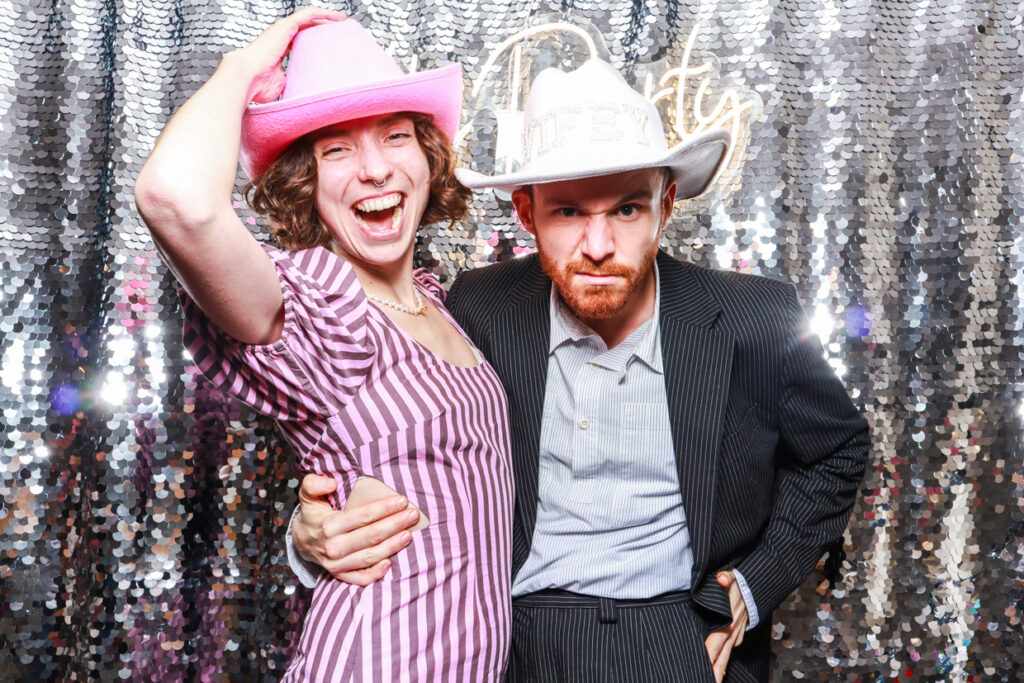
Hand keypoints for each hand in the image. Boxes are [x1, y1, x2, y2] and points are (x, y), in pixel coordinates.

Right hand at [236, 7, 344, 103]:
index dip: (314, 38)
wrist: (246, 78)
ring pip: (309, 16)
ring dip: (327, 16)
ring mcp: (282, 29)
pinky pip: (309, 14)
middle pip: (306, 25)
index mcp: (279, 47)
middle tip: (340, 29)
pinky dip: (324, 14)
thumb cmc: (258, 85)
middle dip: (323, 25)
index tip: (329, 44)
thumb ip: (292, 83)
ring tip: (343, 19)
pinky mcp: (286, 26)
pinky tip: (338, 17)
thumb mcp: (281, 84)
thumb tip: (302, 95)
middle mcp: (280, 35)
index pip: (299, 38)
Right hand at [292, 473, 418, 585]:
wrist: (301, 539)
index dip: (384, 508)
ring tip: (409, 535)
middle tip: (413, 515)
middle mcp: (333, 546)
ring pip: (370, 556)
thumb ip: (314, 483)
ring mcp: (336, 563)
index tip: (402, 501)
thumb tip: (331, 483)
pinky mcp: (339, 574)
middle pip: (371, 536)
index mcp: (328, 525)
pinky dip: (375, 574)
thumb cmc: (313, 513)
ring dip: (392, 546)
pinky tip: (390, 564)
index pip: (363, 516)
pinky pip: (360, 578)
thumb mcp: (308, 494)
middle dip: (395, 524)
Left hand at [704, 571, 747, 681]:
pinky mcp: (738, 635)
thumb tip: (722, 579)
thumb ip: (726, 578)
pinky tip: (717, 668)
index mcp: (728, 623)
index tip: (697, 666)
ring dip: (718, 669)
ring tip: (708, 679)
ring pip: (725, 657)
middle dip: (713, 673)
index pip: (714, 644)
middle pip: (721, 658)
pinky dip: (722, 660)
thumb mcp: (732, 578)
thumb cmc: (741, 584)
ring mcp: (736, 636)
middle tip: (702, 680)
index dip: (706, 656)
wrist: (758, 588)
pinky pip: (729, 650)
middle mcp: (732, 633)